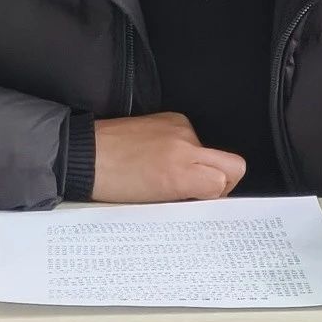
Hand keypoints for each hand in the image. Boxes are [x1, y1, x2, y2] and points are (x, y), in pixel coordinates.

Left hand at [91, 111, 246, 202]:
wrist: (87, 154)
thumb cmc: (113, 183)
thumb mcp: (154, 203)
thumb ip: (187, 198)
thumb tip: (207, 198)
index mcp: (179, 174)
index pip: (224, 182)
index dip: (217, 196)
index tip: (203, 201)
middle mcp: (185, 147)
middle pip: (234, 164)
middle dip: (226, 180)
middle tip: (204, 190)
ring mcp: (179, 128)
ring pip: (210, 151)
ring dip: (198, 163)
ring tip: (168, 172)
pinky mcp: (171, 117)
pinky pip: (192, 137)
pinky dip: (184, 148)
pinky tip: (161, 155)